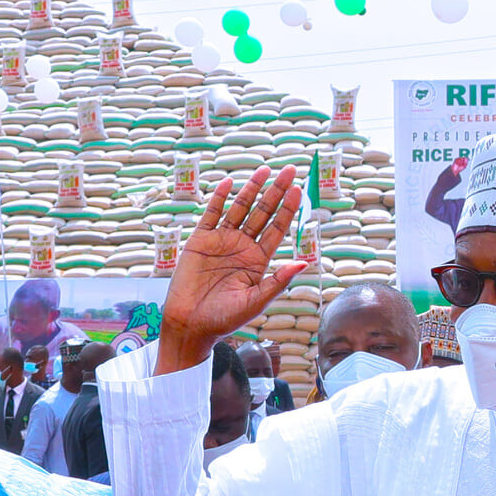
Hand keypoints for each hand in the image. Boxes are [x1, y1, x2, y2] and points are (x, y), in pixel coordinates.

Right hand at [159, 167, 307, 374]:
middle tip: (289, 170)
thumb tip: (304, 263)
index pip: (277, 228)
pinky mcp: (199, 241)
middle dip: (276, 192)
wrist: (190, 325)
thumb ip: (278, 280)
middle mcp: (242, 246)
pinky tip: (230, 183)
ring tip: (265, 170)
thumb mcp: (256, 300)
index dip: (288, 209)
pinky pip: (211, 215)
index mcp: (259, 260)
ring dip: (251, 189)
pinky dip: (219, 199)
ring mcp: (221, 241)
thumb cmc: (225, 319)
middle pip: (263, 213)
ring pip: (239, 209)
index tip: (299, 189)